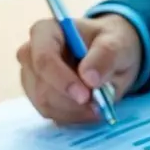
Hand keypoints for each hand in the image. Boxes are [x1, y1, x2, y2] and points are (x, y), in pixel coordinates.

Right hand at [16, 14, 142, 123]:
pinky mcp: (38, 98)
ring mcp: (32, 78)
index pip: (43, 59)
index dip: (62, 80)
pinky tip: (89, 109)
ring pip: (45, 105)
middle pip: (41, 87)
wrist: (111, 56)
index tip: (85, 96)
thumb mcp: (118, 43)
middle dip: (71, 101)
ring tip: (97, 105)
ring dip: (74, 111)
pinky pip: (51, 115)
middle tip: (99, 104)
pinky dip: (73, 117)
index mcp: (46, 32)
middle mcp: (31, 54)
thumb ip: (106, 55)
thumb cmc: (111, 43)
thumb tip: (89, 78)